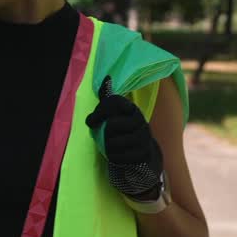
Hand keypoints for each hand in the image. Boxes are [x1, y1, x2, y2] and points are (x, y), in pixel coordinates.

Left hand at [85, 76, 163, 198]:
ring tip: (111, 148)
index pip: (114, 102)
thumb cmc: (125, 133)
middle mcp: (140, 121)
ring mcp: (143, 137)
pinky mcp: (142, 154)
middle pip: (110, 124)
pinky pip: (118, 156)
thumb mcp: (117, 116)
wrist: (145, 156)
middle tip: (104, 138)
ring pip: (112, 142)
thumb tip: (106, 78)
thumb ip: (109, 101)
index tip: (90, 121)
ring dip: (106, 147)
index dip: (99, 111)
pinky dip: (113, 158)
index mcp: (132, 109)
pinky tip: (117, 156)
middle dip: (102, 134)